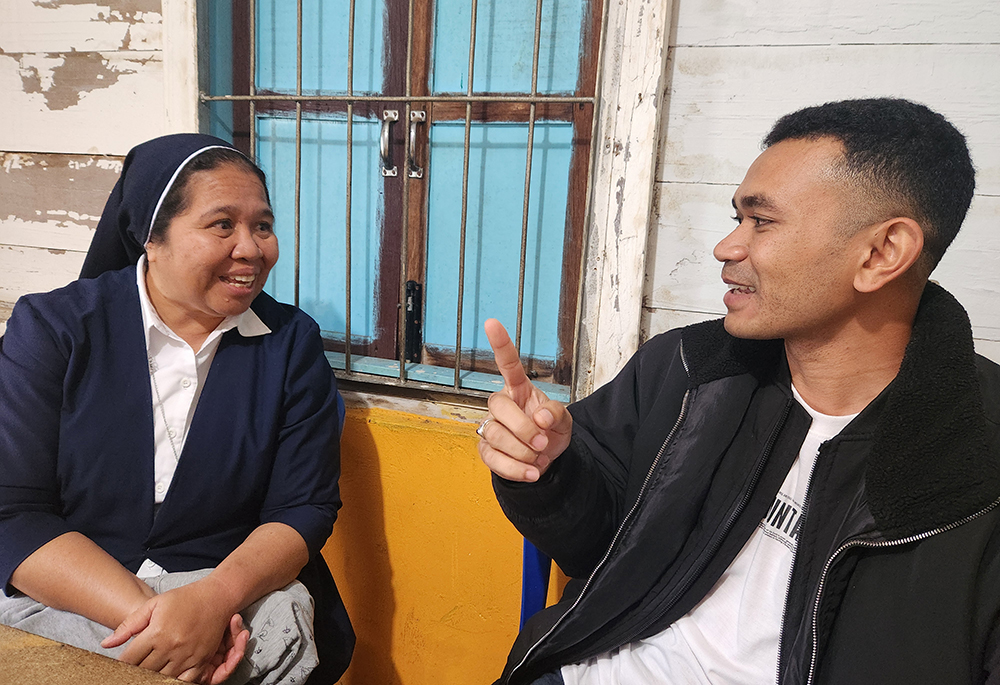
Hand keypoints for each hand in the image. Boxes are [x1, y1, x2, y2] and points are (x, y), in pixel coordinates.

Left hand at [101, 578, 247, 682]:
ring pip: (162, 678)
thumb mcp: (153, 605)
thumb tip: (106, 644)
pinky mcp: (201, 660)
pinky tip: (167, 675)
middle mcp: (171, 646)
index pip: (130, 659)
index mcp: (157, 632)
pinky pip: (184, 680)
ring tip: (148, 672)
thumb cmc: (184, 598)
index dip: (121, 664)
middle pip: (144, 671)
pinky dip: (173, 680)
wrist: (217, 597)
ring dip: (152, 677)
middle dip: (135, 672)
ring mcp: (187, 655)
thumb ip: (129, 625)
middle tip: (132, 670)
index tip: (119, 665)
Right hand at [478, 318, 572, 481]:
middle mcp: (502, 405)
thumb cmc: (551, 432)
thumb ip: (556, 413)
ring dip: (522, 451)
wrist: (546, 461)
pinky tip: (532, 472)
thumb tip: (539, 417)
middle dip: (523, 428)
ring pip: (495, 434)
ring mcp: (491, 427)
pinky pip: (492, 459)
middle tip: (542, 443)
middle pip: (498, 406)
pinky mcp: (487, 450)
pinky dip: (515, 469)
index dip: (501, 344)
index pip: (509, 364)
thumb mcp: (564, 420)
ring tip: (538, 457)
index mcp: (520, 390)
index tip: (492, 323)